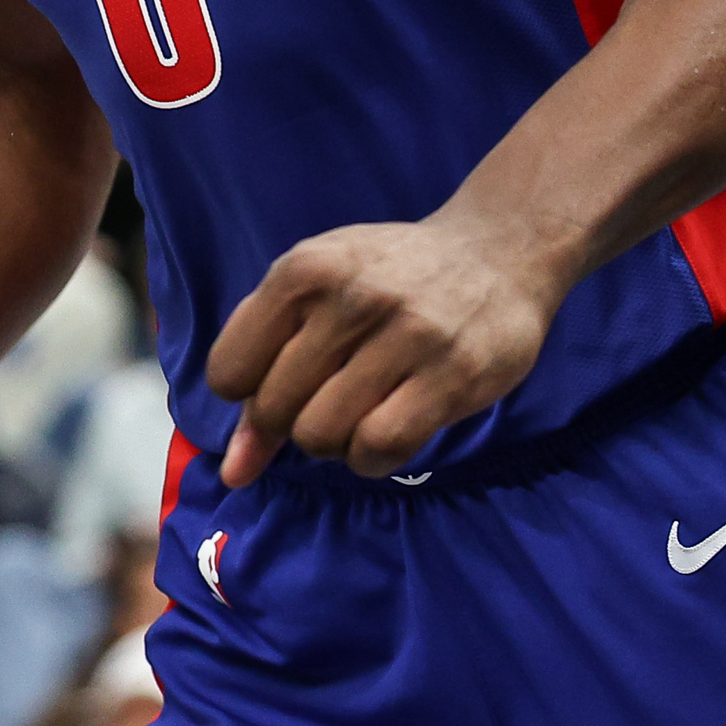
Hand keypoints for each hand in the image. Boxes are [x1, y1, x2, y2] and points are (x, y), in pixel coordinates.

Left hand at [205, 210, 561, 484]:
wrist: (497, 253)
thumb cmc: (387, 279)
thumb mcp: (315, 298)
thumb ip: (264, 376)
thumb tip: (233, 472)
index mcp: (303, 269)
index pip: (229, 370)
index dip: (249, 392)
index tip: (285, 378)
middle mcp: (351, 295)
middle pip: (274, 410)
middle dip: (291, 423)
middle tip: (330, 397)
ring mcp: (406, 334)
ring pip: (321, 435)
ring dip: (333, 444)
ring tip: (359, 414)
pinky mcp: (453, 374)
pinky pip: (378, 446)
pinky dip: (370, 458)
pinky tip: (387, 432)